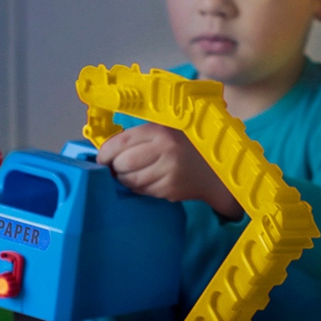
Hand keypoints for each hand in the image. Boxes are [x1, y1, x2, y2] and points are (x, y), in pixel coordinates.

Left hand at [97, 124, 242, 219]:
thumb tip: (106, 150)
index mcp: (159, 130)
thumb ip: (140, 136)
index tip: (102, 158)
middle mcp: (164, 150)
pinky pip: (143, 191)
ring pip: (130, 181)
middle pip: (122, 164)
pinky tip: (145, 181)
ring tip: (129, 174)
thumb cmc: (187, 144)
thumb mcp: (166, 129)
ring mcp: (168, 172)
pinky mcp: (171, 189)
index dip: (105, 153)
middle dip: (114, 168)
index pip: (120, 143)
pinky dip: (138, 188)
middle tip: (114, 168)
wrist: (218, 167)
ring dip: (124, 180)